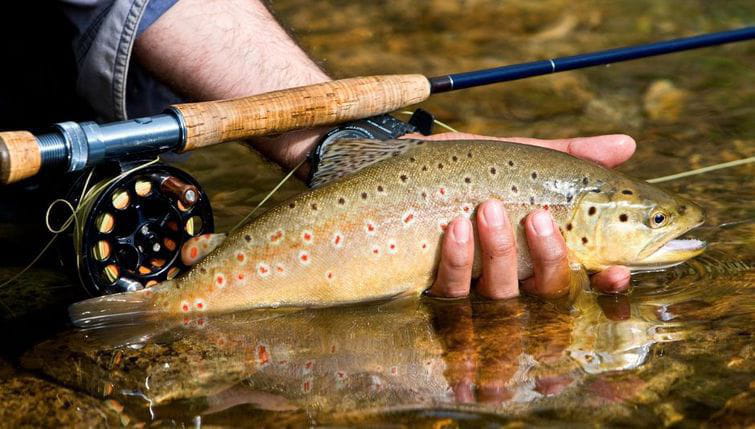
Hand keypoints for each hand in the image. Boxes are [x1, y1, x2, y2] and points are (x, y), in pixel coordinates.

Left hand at [414, 132, 635, 298]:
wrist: (400, 165)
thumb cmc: (465, 167)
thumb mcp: (517, 158)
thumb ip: (570, 158)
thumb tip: (629, 145)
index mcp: (538, 251)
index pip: (582, 279)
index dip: (605, 284)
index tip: (616, 270)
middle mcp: (512, 276)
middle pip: (546, 292)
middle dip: (550, 258)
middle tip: (539, 217)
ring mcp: (473, 287)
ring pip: (501, 294)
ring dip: (501, 252)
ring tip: (489, 209)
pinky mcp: (435, 288)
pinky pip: (453, 290)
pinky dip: (458, 260)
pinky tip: (456, 229)